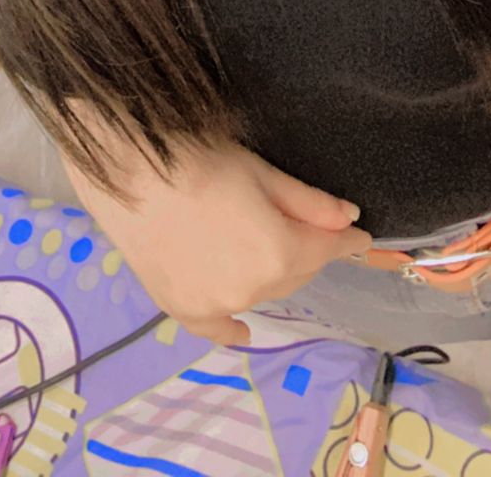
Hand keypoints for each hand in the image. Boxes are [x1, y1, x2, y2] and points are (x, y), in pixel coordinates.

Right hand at [67, 139, 373, 346]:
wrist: (129, 170)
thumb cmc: (200, 160)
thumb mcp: (262, 172)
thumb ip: (309, 203)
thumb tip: (348, 220)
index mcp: (279, 254)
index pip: (326, 249)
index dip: (346, 240)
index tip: (360, 237)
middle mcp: (252, 290)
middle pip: (296, 273)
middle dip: (307, 252)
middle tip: (305, 228)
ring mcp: (215, 306)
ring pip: (261, 292)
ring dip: (272, 275)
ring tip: (266, 252)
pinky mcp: (181, 308)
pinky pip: (216, 327)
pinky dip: (231, 328)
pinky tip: (243, 330)